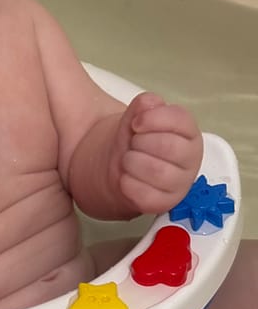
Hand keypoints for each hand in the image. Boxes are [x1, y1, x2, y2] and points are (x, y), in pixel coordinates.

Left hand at [111, 92, 202, 214]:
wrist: (118, 164)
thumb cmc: (134, 138)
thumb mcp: (138, 114)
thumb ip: (145, 104)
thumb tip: (149, 105)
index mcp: (188, 133)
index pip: (181, 120)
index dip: (153, 118)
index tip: (136, 122)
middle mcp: (190, 159)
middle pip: (169, 147)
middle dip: (141, 142)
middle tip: (133, 143)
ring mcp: (180, 184)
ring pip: (157, 172)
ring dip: (132, 162)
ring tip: (128, 159)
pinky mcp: (164, 204)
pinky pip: (145, 195)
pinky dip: (127, 183)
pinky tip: (126, 177)